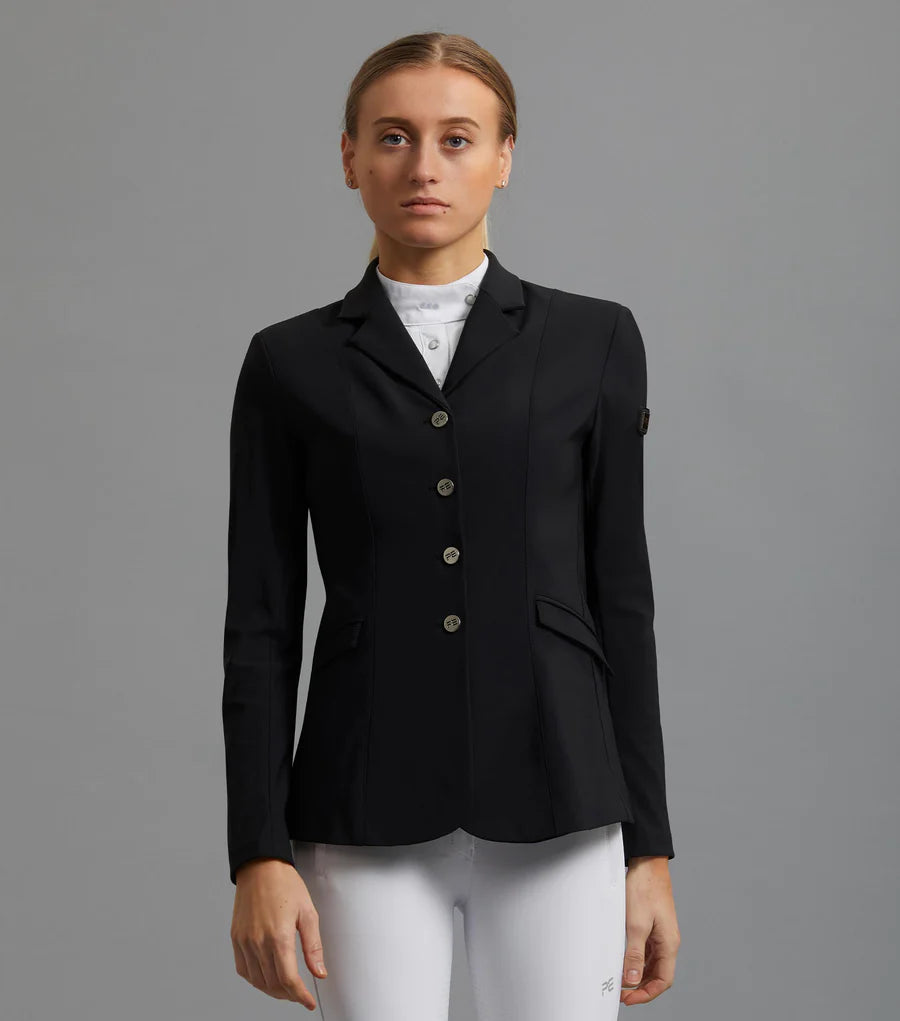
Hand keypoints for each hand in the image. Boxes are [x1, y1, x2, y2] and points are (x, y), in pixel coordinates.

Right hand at [230, 858, 327, 1010]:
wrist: (260, 866)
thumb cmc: (284, 883)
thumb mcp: (308, 912)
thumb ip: (313, 946)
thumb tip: (319, 972)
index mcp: (278, 936)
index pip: (288, 980)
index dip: (300, 996)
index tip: (308, 1001)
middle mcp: (258, 942)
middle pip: (272, 984)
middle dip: (289, 995)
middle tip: (300, 993)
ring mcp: (244, 941)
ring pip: (257, 981)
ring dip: (272, 990)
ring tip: (286, 988)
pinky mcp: (236, 938)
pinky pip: (243, 969)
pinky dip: (255, 979)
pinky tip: (265, 976)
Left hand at [620, 857, 679, 1004]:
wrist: (647, 863)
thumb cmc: (645, 888)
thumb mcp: (635, 924)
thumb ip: (634, 955)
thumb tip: (632, 980)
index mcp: (669, 943)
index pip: (663, 980)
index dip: (647, 993)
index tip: (629, 998)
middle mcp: (667, 940)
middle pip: (658, 974)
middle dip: (641, 986)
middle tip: (622, 993)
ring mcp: (660, 933)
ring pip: (652, 963)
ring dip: (638, 973)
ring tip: (621, 979)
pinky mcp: (652, 924)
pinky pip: (647, 949)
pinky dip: (636, 958)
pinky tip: (624, 958)